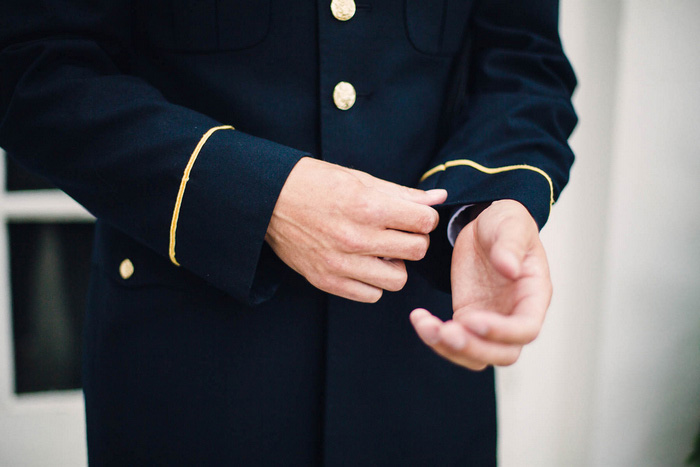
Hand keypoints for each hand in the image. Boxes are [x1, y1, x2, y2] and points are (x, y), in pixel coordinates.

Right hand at [266, 157, 446, 302]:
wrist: (269, 199)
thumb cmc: (315, 183)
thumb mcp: (360, 179)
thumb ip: (402, 193)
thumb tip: (438, 198)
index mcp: (368, 207)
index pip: (425, 222)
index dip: (424, 218)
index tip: (413, 216)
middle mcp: (356, 238)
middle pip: (416, 251)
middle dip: (413, 240)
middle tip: (398, 232)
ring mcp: (341, 263)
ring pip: (398, 280)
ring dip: (395, 265)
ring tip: (380, 251)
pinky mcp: (327, 281)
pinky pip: (370, 295)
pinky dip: (372, 282)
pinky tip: (363, 264)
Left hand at [409, 199, 551, 369]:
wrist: (484, 225)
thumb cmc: (505, 223)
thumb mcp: (510, 224)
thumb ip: (510, 245)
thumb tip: (510, 268)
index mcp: (534, 295)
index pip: (527, 329)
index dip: (502, 332)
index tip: (473, 319)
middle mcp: (515, 315)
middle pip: (503, 354)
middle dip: (473, 348)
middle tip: (446, 332)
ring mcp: (491, 321)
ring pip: (476, 355)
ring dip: (449, 349)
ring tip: (425, 326)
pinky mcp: (467, 318)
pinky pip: (454, 341)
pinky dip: (435, 337)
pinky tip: (419, 319)